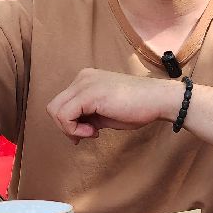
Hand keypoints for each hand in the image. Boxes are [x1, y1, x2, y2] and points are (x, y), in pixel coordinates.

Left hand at [47, 68, 182, 140]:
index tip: (88, 132)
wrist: (159, 99)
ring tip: (92, 133)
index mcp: (86, 80)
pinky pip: (65, 116)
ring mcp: (84, 84)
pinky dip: (74, 129)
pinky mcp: (89, 94)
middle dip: (66, 127)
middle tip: (87, 135)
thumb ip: (88, 116)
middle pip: (54, 107)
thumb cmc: (138, 107)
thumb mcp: (105, 112)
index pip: (62, 104)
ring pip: (55, 112)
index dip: (70, 123)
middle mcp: (82, 78)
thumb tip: (72, 131)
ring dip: (70, 129)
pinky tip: (94, 132)